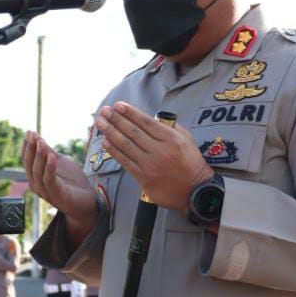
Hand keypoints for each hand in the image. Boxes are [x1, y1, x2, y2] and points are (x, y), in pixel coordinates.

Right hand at [22, 132, 97, 230]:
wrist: (87, 200)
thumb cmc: (72, 182)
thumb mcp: (59, 162)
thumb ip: (48, 152)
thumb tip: (37, 138)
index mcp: (35, 176)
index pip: (26, 159)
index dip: (27, 146)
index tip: (29, 132)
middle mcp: (36, 184)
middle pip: (29, 165)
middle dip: (31, 149)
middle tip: (33, 135)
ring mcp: (45, 191)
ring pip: (37, 172)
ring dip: (39, 156)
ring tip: (42, 143)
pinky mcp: (56, 195)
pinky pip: (49, 181)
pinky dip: (49, 168)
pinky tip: (51, 157)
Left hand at [96, 101, 212, 209]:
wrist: (195, 190)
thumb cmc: (191, 163)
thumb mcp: (186, 139)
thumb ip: (170, 127)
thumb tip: (152, 118)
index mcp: (170, 138)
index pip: (145, 122)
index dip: (130, 113)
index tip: (118, 105)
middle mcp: (159, 150)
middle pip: (133, 132)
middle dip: (116, 119)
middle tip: (104, 111)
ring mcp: (150, 165)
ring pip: (126, 145)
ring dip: (111, 132)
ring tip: (100, 123)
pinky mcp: (144, 178)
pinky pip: (126, 162)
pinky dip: (114, 151)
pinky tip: (105, 142)